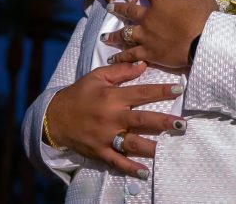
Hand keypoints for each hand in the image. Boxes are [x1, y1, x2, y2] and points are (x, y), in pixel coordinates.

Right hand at [45, 63, 185, 178]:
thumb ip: (121, 71)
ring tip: (169, 149)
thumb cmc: (79, 94)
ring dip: (152, 147)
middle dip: (163, 122)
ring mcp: (106, 137)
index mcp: (113, 97)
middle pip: (142, 120)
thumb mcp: (97, 76)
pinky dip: (130, 168)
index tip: (179, 89)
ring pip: (132, 143)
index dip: (161, 91)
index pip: (142, 93)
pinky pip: (117, 161)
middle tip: (181, 124)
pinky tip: (144, 172)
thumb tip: (143, 64)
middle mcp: (112, 118)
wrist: (54, 117)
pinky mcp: (100, 151)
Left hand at [105, 0, 216, 67]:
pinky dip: (121, 57)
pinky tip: (113, 58)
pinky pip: (131, 55)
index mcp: (160, 1)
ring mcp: (146, 36)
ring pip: (125, 34)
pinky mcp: (149, 53)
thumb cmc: (204, 16)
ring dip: (113, 35)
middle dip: (118, 8)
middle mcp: (148, 17)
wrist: (204, 41)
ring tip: (104, 37)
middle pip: (129, 11)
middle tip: (109, 7)